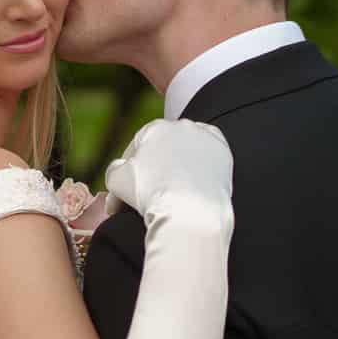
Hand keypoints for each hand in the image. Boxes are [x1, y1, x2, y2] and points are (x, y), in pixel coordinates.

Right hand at [105, 118, 233, 221]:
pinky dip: (202, 168)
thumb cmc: (150, 195)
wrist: (190, 213)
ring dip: (179, 167)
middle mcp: (181, 126)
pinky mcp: (223, 152)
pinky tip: (195, 185)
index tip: (127, 193)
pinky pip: (209, 158)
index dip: (129, 172)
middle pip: (163, 149)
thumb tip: (119, 170)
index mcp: (153, 127)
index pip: (136, 149)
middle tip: (150, 194)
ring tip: (173, 192)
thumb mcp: (116, 181)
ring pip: (187, 152)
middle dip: (155, 168)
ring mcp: (205, 137)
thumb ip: (114, 170)